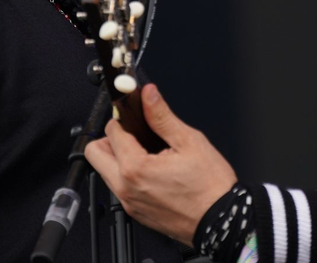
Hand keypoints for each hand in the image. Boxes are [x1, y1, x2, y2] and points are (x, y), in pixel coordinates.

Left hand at [84, 83, 237, 243]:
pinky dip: (127, 176)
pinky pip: (119, 189)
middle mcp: (126, 188)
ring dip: (118, 158)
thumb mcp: (189, 141)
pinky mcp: (136, 213)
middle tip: (133, 134)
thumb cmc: (210, 187)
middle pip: (95, 154)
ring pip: (105, 172)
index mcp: (135, 168)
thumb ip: (162, 116)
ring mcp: (130, 203)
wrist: (221, 222)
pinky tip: (152, 171)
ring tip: (147, 153)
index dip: (123, 118)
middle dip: (110, 138)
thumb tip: (148, 95)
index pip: (111, 131)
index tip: (133, 115)